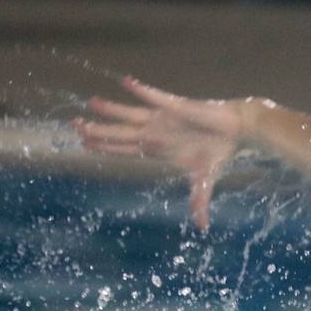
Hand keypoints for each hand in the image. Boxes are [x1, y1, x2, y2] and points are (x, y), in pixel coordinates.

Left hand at [72, 76, 247, 230]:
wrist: (236, 131)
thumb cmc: (219, 152)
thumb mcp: (206, 180)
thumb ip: (199, 200)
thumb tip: (203, 228)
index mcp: (158, 149)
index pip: (125, 148)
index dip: (105, 146)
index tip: (84, 144)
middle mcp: (155, 132)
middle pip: (120, 132)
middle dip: (98, 130)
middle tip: (74, 125)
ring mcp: (163, 118)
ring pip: (131, 114)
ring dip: (112, 110)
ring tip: (91, 103)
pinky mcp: (176, 106)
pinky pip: (155, 97)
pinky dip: (141, 90)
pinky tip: (125, 82)